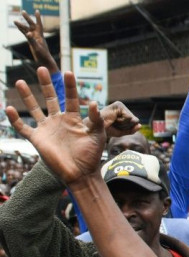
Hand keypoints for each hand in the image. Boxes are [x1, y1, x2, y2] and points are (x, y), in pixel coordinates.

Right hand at [5, 68, 105, 184]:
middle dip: (46, 84)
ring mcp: (47, 129)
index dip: (70, 86)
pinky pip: (23, 128)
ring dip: (27, 96)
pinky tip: (9, 108)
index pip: (71, 98)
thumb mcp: (97, 135)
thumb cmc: (92, 155)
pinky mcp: (38, 139)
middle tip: (42, 68)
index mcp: (73, 118)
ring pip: (34, 109)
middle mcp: (59, 121)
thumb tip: (93, 102)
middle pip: (50, 98)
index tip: (68, 72)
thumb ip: (96, 119)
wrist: (81, 173)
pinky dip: (15, 119)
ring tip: (19, 82)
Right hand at [15, 10, 56, 70]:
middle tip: (22, 11)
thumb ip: (32, 40)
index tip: (37, 11)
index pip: (39, 24)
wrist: (45, 62)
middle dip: (27, 18)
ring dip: (21, 25)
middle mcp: (37, 36)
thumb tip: (28, 33)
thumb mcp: (37, 47)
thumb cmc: (43, 55)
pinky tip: (19, 28)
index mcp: (40, 36)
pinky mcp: (32, 43)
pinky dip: (22, 31)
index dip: (38, 18)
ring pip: (27, 30)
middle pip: (31, 25)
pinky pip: (26, 35)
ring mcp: (34, 39)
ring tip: (14, 21)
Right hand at [90, 101, 140, 137]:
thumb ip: (132, 130)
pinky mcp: (119, 105)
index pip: (135, 123)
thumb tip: (140, 125)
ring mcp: (121, 105)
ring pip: (133, 119)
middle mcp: (122, 108)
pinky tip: (114, 119)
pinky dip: (122, 121)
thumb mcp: (122, 131)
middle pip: (135, 121)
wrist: (97, 129)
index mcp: (123, 112)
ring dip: (124, 124)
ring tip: (114, 122)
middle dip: (126, 126)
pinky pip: (128, 117)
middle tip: (115, 124)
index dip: (127, 128)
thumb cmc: (108, 130)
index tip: (117, 127)